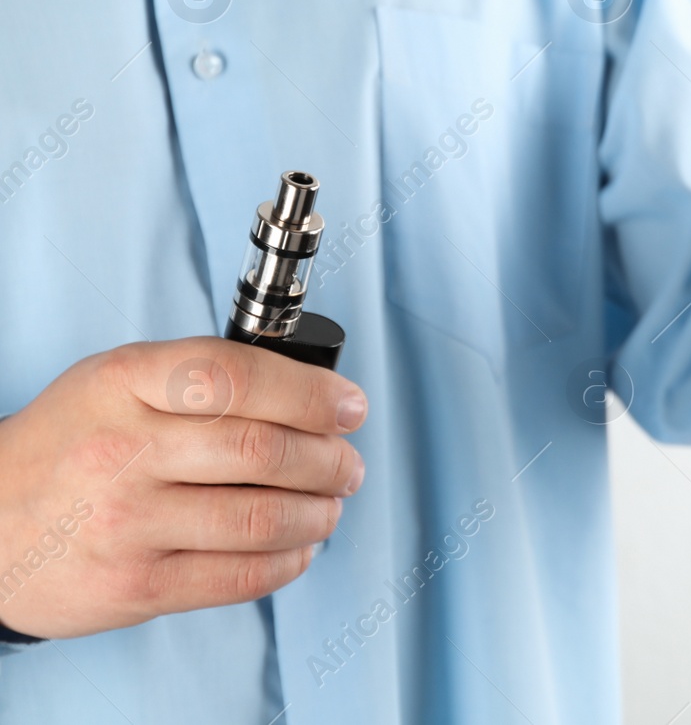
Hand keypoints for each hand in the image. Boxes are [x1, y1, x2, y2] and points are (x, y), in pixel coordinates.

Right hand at [0, 338, 366, 638]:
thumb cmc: (70, 444)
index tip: (348, 408)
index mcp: (125, 383)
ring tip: (328, 505)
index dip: (313, 393)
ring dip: (319, 512)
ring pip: (263, 517)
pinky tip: (297, 547)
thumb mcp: (118, 381)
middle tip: (347, 464)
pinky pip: (240, 577)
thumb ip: (203, 377)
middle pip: (265, 450)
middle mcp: (124, 450)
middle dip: (330, 459)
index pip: (240, 376)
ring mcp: (128, 522)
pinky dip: (289, 561)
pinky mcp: (136, 586)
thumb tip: (310, 392)